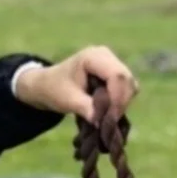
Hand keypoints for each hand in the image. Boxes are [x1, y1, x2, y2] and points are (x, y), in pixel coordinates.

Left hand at [14, 46, 139, 122]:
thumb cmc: (54, 89)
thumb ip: (86, 108)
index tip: (110, 118)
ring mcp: (112, 63)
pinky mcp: (115, 73)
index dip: (118, 97)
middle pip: (126, 79)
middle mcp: (106, 56)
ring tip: (107, 117)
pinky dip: (121, 101)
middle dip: (121, 102)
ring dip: (122, 102)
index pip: (117, 75)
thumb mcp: (67, 100)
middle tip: (110, 121)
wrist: (47, 84)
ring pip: (129, 84)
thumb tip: (101, 122)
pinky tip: (109, 110)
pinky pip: (126, 87)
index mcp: (93, 57)